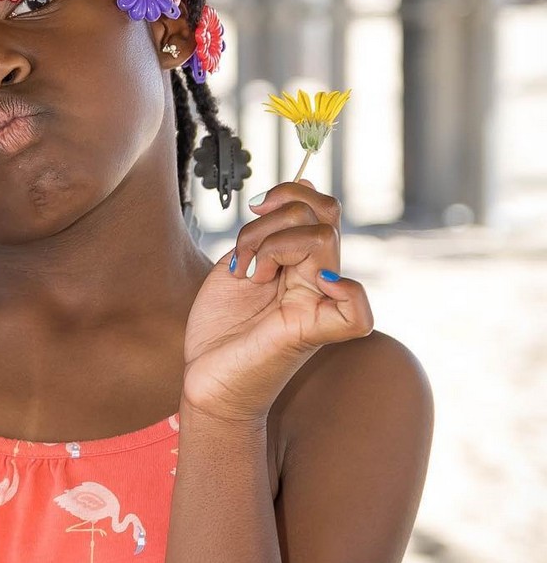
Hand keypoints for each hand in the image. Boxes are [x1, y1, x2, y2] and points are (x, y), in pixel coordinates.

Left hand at [182, 180, 373, 427]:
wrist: (205, 380)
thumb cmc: (221, 329)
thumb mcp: (240, 262)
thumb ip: (269, 229)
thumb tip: (306, 182)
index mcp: (301, 264)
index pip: (322, 209)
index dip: (292, 194)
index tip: (255, 209)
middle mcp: (317, 280)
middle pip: (323, 216)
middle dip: (274, 219)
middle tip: (246, 253)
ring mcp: (319, 304)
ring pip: (323, 239)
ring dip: (270, 244)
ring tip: (248, 275)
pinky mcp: (312, 332)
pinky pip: (357, 311)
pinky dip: (344, 291)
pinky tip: (308, 287)